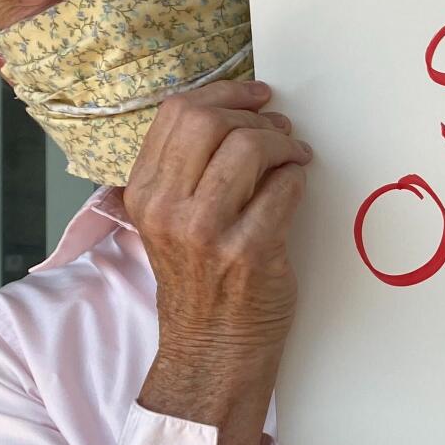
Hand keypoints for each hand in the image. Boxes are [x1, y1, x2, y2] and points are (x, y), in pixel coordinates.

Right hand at [122, 80, 311, 444]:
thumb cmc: (200, 284)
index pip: (177, 112)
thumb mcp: (170, 222)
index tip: (256, 96)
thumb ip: (186, 172)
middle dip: (256, 115)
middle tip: (280, 130)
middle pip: (210, 120)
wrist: (210, 352)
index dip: (225, 93)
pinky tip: (299, 186)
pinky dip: (298, 177)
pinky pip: (284, 187)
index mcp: (145, 193)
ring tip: (295, 157)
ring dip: (284, 144)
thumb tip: (232, 114)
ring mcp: (206, 230)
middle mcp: (168, 208)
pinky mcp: (248, 251)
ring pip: (249, 147)